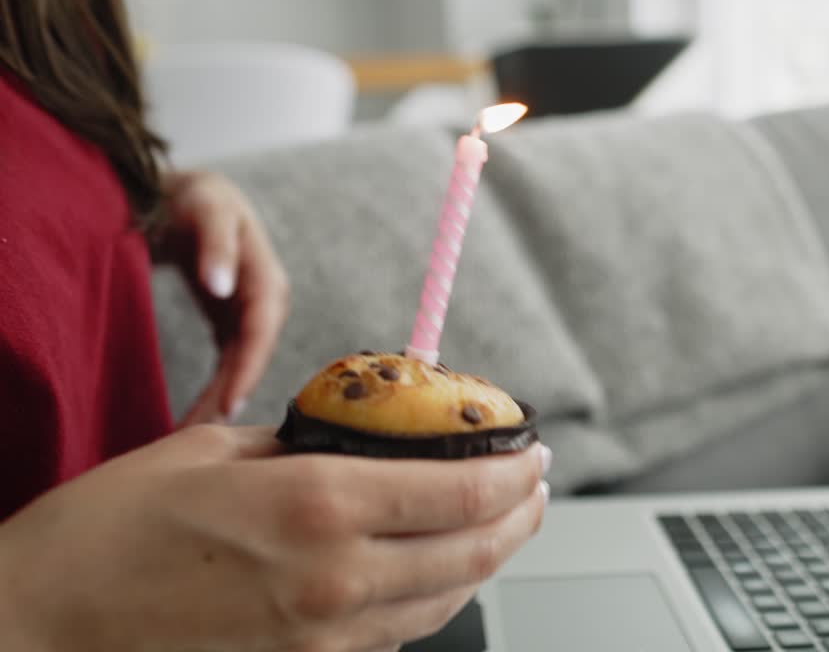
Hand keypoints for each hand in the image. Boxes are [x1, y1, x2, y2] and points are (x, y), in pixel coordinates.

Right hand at [0, 425, 550, 651]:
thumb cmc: (110, 530)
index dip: (514, 470)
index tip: (535, 450)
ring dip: (487, 561)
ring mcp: (325, 638)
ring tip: (502, 527)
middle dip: (521, 518)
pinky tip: (432, 573)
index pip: (460, 491)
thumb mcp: (212, 449)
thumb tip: (349, 440)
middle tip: (536, 489)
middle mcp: (338, 578)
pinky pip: (396, 635)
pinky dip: (431, 599)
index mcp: (319, 506)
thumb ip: (300, 446)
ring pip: (445, 601)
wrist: (42, 626)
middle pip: (474, 553)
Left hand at [154, 171, 288, 424]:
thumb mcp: (208, 210)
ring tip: (190, 434)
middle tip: (198, 435)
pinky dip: (217, 389)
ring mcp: (252, 315)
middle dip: (230, 396)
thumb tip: (222, 287)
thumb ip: (216, 246)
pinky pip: (229, 364)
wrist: (193, 194)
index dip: (248, 368)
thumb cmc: (199, 198)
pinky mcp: (234, 324)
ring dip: (221, 400)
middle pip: (252, 357)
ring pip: (240, 366)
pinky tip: (198, 417)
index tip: (229, 405)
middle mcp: (268, 302)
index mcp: (268, 279)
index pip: (260, 331)